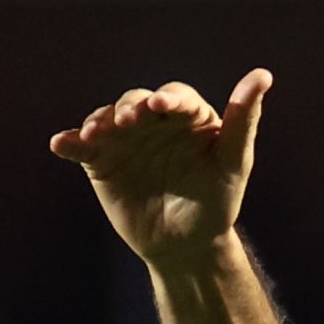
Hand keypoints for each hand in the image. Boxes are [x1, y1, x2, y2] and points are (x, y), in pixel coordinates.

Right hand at [48, 71, 271, 269]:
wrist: (187, 246)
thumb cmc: (216, 202)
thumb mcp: (233, 164)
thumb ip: (244, 122)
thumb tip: (262, 76)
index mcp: (187, 117)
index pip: (176, 98)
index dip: (169, 100)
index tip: (162, 107)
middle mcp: (153, 122)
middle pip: (135, 103)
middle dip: (130, 109)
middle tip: (129, 122)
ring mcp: (124, 139)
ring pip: (106, 119)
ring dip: (97, 122)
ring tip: (94, 135)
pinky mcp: (100, 160)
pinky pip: (81, 148)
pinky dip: (69, 143)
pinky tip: (61, 144)